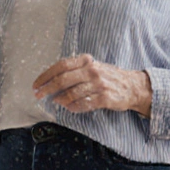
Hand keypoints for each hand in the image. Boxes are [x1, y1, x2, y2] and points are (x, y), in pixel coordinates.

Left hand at [32, 54, 151, 115]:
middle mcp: (92, 70)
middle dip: (47, 88)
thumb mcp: (92, 67)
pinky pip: (83, 104)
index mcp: (86, 61)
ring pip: (71, 94)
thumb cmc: (108, 77)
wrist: (133, 86)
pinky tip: (69, 108)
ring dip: (60, 99)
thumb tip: (51, 82)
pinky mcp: (104, 98)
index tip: (36, 84)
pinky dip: (73, 107)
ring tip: (56, 102)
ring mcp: (98, 84)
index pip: (61, 66)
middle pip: (63, 79)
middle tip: (38, 95)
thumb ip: (74, 71)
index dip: (45, 75)